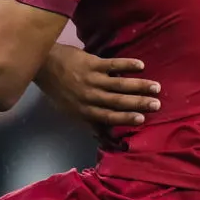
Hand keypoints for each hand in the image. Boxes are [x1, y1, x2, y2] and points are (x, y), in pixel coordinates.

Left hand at [35, 45, 160, 128]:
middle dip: (138, 103)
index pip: (107, 117)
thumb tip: (104, 135)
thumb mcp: (69, 110)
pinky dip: (127, 64)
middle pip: (117, 101)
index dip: (125, 118)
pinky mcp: (92, 63)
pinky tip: (141, 65)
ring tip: (155, 87)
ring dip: (138, 85)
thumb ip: (88, 120)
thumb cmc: (58, 90)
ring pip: (118, 84)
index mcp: (84, 110)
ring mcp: (91, 79)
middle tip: (156, 104)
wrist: (43, 66)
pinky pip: (112, 64)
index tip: (142, 120)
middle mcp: (89, 96)